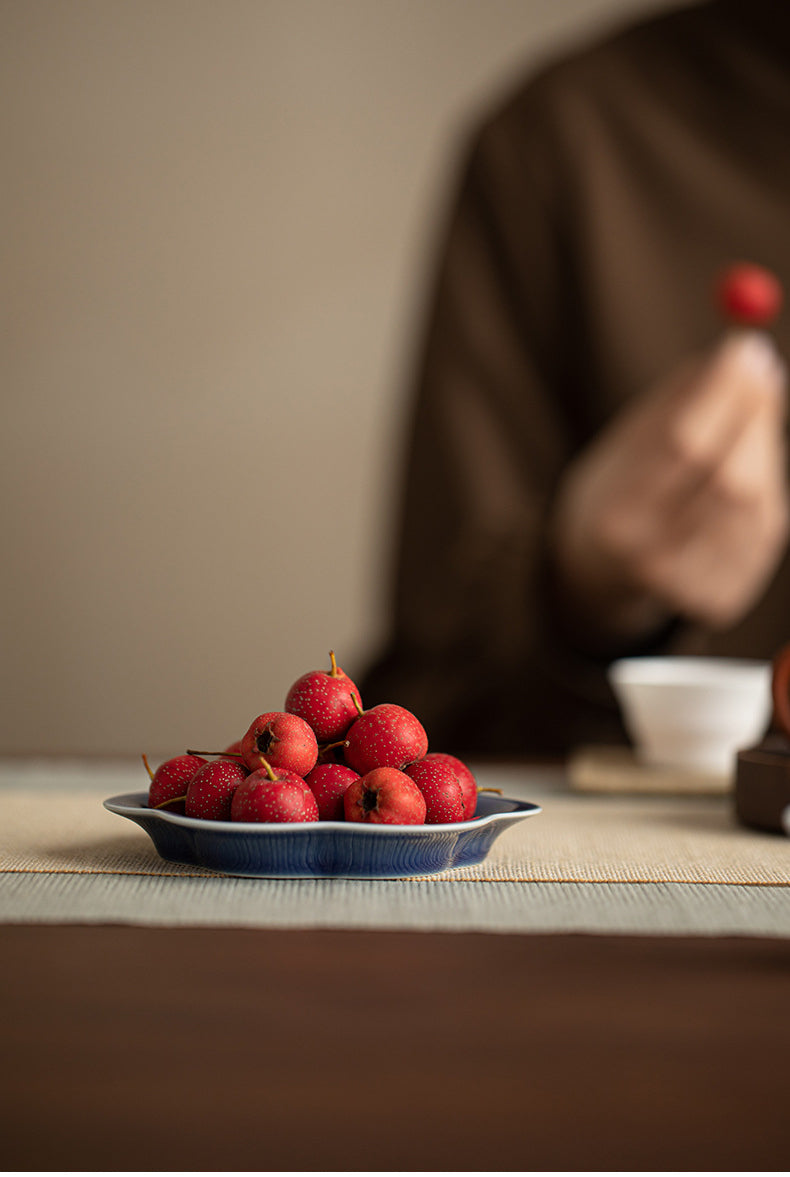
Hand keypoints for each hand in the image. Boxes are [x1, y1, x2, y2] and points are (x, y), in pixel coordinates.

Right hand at [550, 331, 788, 648]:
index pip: (681, 447)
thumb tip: (746, 355)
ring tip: (743, 424)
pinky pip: (766, 531)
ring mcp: (690, 586)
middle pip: (729, 480)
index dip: (720, 395)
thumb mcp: (624, 443)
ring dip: (762, 448)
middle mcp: (650, 559)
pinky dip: (765, 488)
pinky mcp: (722, 600)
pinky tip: (742, 474)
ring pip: (757, 503)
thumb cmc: (617, 489)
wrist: (599, 574)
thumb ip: (677, 400)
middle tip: (763, 370)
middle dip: (754, 415)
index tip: (744, 349)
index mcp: (612, 518)